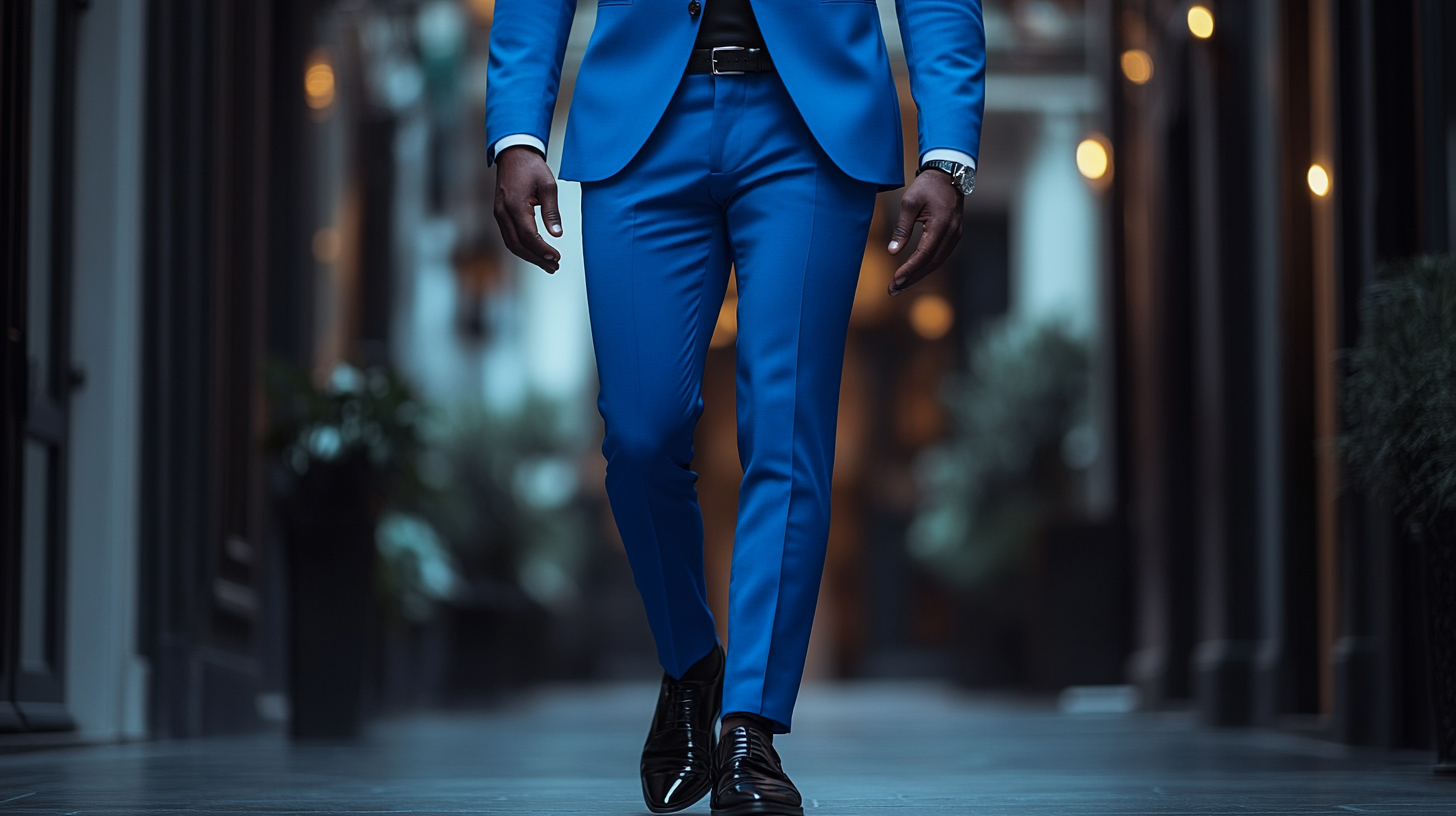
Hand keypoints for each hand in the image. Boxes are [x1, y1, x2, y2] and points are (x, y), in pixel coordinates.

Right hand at [493, 145, 563, 272]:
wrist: (513, 154)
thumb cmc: (531, 167)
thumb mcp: (548, 186)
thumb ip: (551, 212)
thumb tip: (557, 234)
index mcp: (515, 205)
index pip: (528, 236)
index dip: (542, 250)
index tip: (556, 257)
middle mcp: (503, 212)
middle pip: (518, 245)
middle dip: (537, 258)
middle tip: (554, 266)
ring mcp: (499, 214)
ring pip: (512, 243)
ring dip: (529, 256)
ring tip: (547, 264)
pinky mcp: (500, 214)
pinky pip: (509, 236)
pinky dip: (522, 247)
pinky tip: (535, 252)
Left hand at [887, 169, 963, 294]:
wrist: (948, 174)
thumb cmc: (927, 186)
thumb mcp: (909, 203)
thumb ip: (902, 228)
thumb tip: (892, 251)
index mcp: (940, 225)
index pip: (924, 254)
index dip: (909, 269)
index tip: (895, 279)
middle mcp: (951, 233)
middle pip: (932, 263)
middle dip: (912, 278)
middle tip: (893, 290)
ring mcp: (955, 235)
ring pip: (937, 262)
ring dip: (918, 275)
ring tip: (900, 286)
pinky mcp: (953, 235)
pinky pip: (940, 256)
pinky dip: (926, 266)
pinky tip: (913, 273)